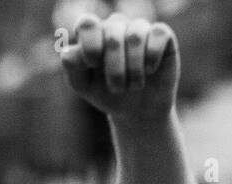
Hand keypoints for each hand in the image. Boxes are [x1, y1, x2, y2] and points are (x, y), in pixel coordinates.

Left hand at [60, 13, 178, 121]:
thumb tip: (69, 53)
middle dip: (114, 67)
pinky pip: (158, 33)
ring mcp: (139, 29)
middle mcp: (116, 25)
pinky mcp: (162, 36)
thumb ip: (72, 67)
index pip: (88, 24)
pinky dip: (153, 54)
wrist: (139, 111)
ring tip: (135, 85)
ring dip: (134, 67)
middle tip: (117, 88)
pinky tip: (150, 69)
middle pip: (112, 34)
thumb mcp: (84, 86)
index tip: (93, 65)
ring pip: (135, 35)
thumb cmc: (109, 94)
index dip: (90, 44)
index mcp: (94, 32)